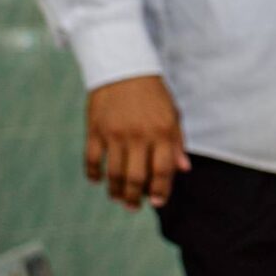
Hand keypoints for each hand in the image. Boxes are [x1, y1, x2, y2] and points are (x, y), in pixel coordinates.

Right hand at [85, 75, 188, 209]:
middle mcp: (138, 136)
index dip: (161, 190)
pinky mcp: (95, 129)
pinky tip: (97, 180)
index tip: (158, 202)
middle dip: (135, 198)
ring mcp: (114, 134)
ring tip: (118, 199)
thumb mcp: (173, 116)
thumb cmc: (153, 95)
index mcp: (162, 133)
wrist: (123, 68)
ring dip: (115, 191)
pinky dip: (93, 173)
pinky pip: (91, 158)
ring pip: (113, 172)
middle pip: (136, 177)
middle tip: (133, 207)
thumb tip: (184, 169)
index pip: (162, 171)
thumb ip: (177, 143)